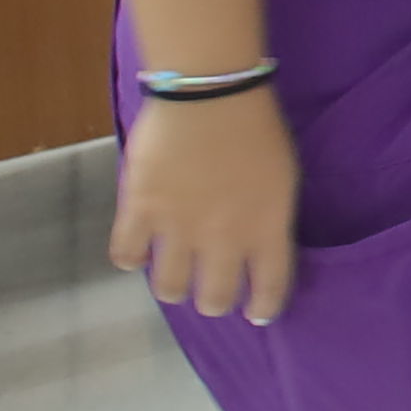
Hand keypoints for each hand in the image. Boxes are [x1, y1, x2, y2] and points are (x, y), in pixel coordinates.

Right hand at [110, 87, 299, 323]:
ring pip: (168, 287)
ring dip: (173, 287)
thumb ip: (270, 218)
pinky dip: (132, 258)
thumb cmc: (257, 130)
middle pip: (213, 297)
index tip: (256, 314)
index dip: (262, 306)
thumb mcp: (283, 179)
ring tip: (176, 274)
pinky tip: (140, 250)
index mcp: (266, 228)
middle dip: (213, 302)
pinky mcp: (140, 210)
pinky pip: (127, 255)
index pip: (269, 286)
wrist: (211, 96)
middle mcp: (223, 238)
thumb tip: (260, 246)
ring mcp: (178, 227)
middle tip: (210, 293)